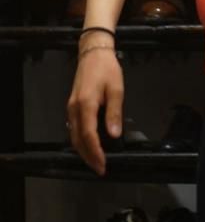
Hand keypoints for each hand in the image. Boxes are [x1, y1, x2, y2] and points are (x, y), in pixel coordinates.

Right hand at [66, 45, 123, 176]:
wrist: (93, 52)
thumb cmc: (107, 69)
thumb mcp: (116, 89)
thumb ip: (114, 113)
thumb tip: (114, 135)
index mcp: (85, 105)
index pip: (89, 136)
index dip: (96, 153)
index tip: (103, 165)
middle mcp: (74, 109)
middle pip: (78, 140)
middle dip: (88, 157)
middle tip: (100, 169)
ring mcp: (71, 107)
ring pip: (74, 136)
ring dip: (83, 150)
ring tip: (96, 160)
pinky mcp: (72, 105)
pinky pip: (74, 128)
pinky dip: (81, 140)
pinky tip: (90, 144)